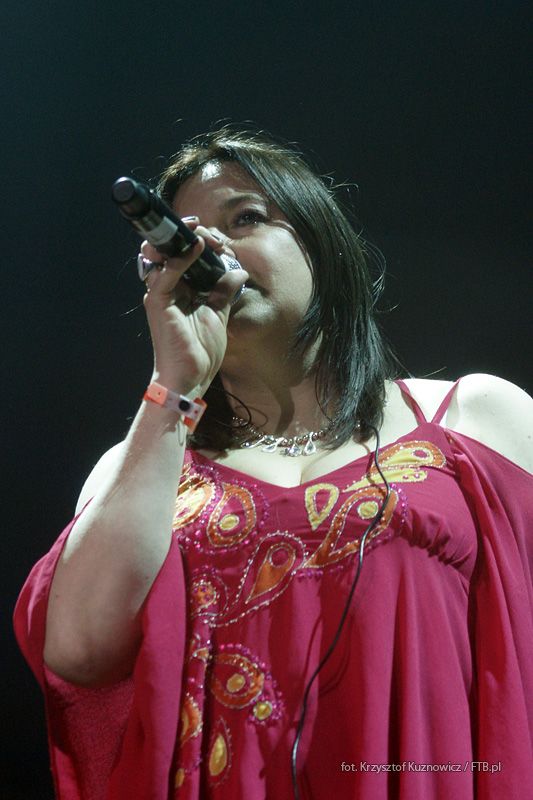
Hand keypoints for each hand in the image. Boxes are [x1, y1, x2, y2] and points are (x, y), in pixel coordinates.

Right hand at [141, 219, 247, 395]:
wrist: (190, 377)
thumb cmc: (201, 352)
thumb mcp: (219, 315)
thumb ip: (225, 292)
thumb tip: (238, 271)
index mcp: (180, 290)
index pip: (184, 256)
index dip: (199, 243)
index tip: (219, 242)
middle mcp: (167, 288)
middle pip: (170, 251)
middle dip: (187, 234)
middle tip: (207, 233)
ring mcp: (161, 294)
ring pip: (162, 255)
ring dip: (182, 240)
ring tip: (200, 233)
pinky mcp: (158, 302)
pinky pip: (166, 274)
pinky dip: (181, 258)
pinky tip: (198, 247)